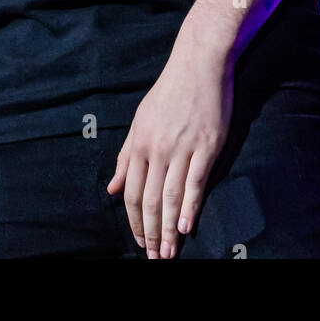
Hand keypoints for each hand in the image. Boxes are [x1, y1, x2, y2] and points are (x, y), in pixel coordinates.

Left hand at [106, 21, 234, 258]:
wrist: (199, 62)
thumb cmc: (169, 91)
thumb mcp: (140, 120)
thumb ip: (126, 155)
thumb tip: (112, 188)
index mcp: (140, 142)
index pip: (132, 192)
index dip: (134, 221)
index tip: (139, 241)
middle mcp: (158, 148)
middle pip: (150, 200)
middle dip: (150, 233)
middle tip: (153, 257)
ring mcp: (183, 147)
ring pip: (171, 197)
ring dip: (169, 229)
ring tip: (168, 252)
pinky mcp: (207, 146)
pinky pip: (195, 183)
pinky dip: (189, 208)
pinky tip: (186, 227)